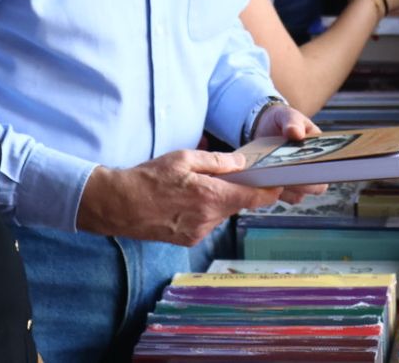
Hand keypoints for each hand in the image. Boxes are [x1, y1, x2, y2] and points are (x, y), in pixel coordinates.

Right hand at [76, 150, 282, 246]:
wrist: (119, 205)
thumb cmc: (148, 178)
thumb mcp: (183, 158)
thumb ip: (217, 162)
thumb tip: (241, 163)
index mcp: (210, 196)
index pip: (253, 197)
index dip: (269, 191)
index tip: (279, 184)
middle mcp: (208, 219)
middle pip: (237, 204)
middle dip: (238, 190)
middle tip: (227, 174)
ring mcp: (199, 232)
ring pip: (222, 213)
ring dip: (218, 200)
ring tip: (196, 186)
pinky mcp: (189, 239)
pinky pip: (208, 222)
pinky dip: (205, 210)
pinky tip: (186, 200)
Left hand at [250, 104, 328, 203]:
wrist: (264, 127)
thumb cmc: (283, 121)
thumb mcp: (287, 116)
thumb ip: (292, 122)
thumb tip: (296, 133)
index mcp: (322, 152)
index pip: (329, 169)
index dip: (321, 173)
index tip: (305, 169)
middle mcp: (313, 171)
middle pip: (316, 187)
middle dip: (302, 184)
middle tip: (284, 175)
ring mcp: (297, 181)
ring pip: (297, 196)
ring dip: (285, 189)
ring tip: (269, 176)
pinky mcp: (280, 188)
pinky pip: (280, 197)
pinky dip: (271, 192)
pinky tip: (261, 180)